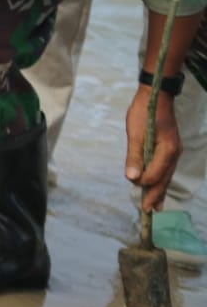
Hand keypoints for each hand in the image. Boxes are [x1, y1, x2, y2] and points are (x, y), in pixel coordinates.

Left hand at [126, 86, 182, 210]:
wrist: (156, 95)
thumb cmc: (144, 111)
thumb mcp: (135, 133)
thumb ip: (134, 156)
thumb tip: (132, 178)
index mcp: (167, 150)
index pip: (155, 174)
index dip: (144, 182)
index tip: (134, 186)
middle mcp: (173, 153)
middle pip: (164, 178)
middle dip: (155, 194)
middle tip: (147, 211)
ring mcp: (173, 151)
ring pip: (166, 175)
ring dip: (159, 190)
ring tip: (154, 206)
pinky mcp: (170, 148)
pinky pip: (165, 168)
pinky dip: (160, 179)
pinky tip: (157, 186)